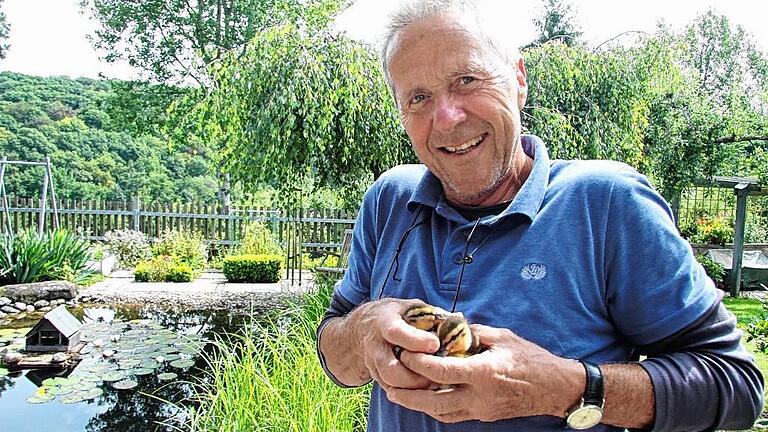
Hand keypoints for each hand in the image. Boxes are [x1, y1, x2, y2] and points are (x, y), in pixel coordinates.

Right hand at [350, 298, 440, 389]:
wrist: (366, 325)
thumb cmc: (397, 315)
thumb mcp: (411, 307)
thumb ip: (433, 314)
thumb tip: (459, 320)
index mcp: (385, 322)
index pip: (396, 333)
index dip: (416, 341)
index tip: (436, 344)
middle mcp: (375, 344)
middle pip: (390, 368)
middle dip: (415, 375)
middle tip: (437, 372)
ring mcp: (373, 363)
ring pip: (391, 383)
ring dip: (414, 387)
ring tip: (434, 382)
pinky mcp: (376, 376)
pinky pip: (392, 390)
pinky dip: (410, 393)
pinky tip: (426, 387)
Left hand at [385, 324, 583, 422]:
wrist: (556, 388)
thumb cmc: (532, 359)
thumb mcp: (504, 338)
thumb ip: (475, 333)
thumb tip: (452, 325)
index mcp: (485, 372)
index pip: (443, 372)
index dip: (420, 364)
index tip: (405, 354)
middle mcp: (480, 395)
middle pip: (434, 401)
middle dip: (408, 395)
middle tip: (389, 385)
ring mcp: (481, 409)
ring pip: (441, 413)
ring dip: (418, 405)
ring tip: (399, 395)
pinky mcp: (484, 415)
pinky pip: (453, 416)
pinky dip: (435, 409)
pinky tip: (424, 400)